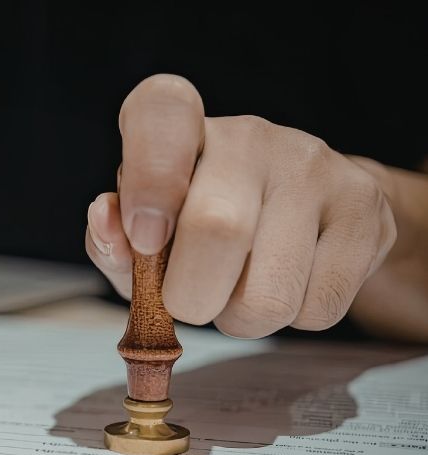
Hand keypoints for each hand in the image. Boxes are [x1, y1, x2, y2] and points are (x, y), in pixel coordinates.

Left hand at [86, 74, 398, 337]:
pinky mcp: (365, 208)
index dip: (149, 181)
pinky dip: (292, 319)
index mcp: (178, 126)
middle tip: (192, 297)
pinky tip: (287, 282)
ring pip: (269, 293)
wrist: (300, 216)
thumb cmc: (195, 232)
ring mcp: (314, 165)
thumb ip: (112, 240)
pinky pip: (318, 307)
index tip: (147, 238)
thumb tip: (107, 220)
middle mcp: (248, 134)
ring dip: (242, 320)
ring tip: (241, 289)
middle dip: (191, 298)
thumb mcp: (141, 237)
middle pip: (218, 230)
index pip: (160, 115)